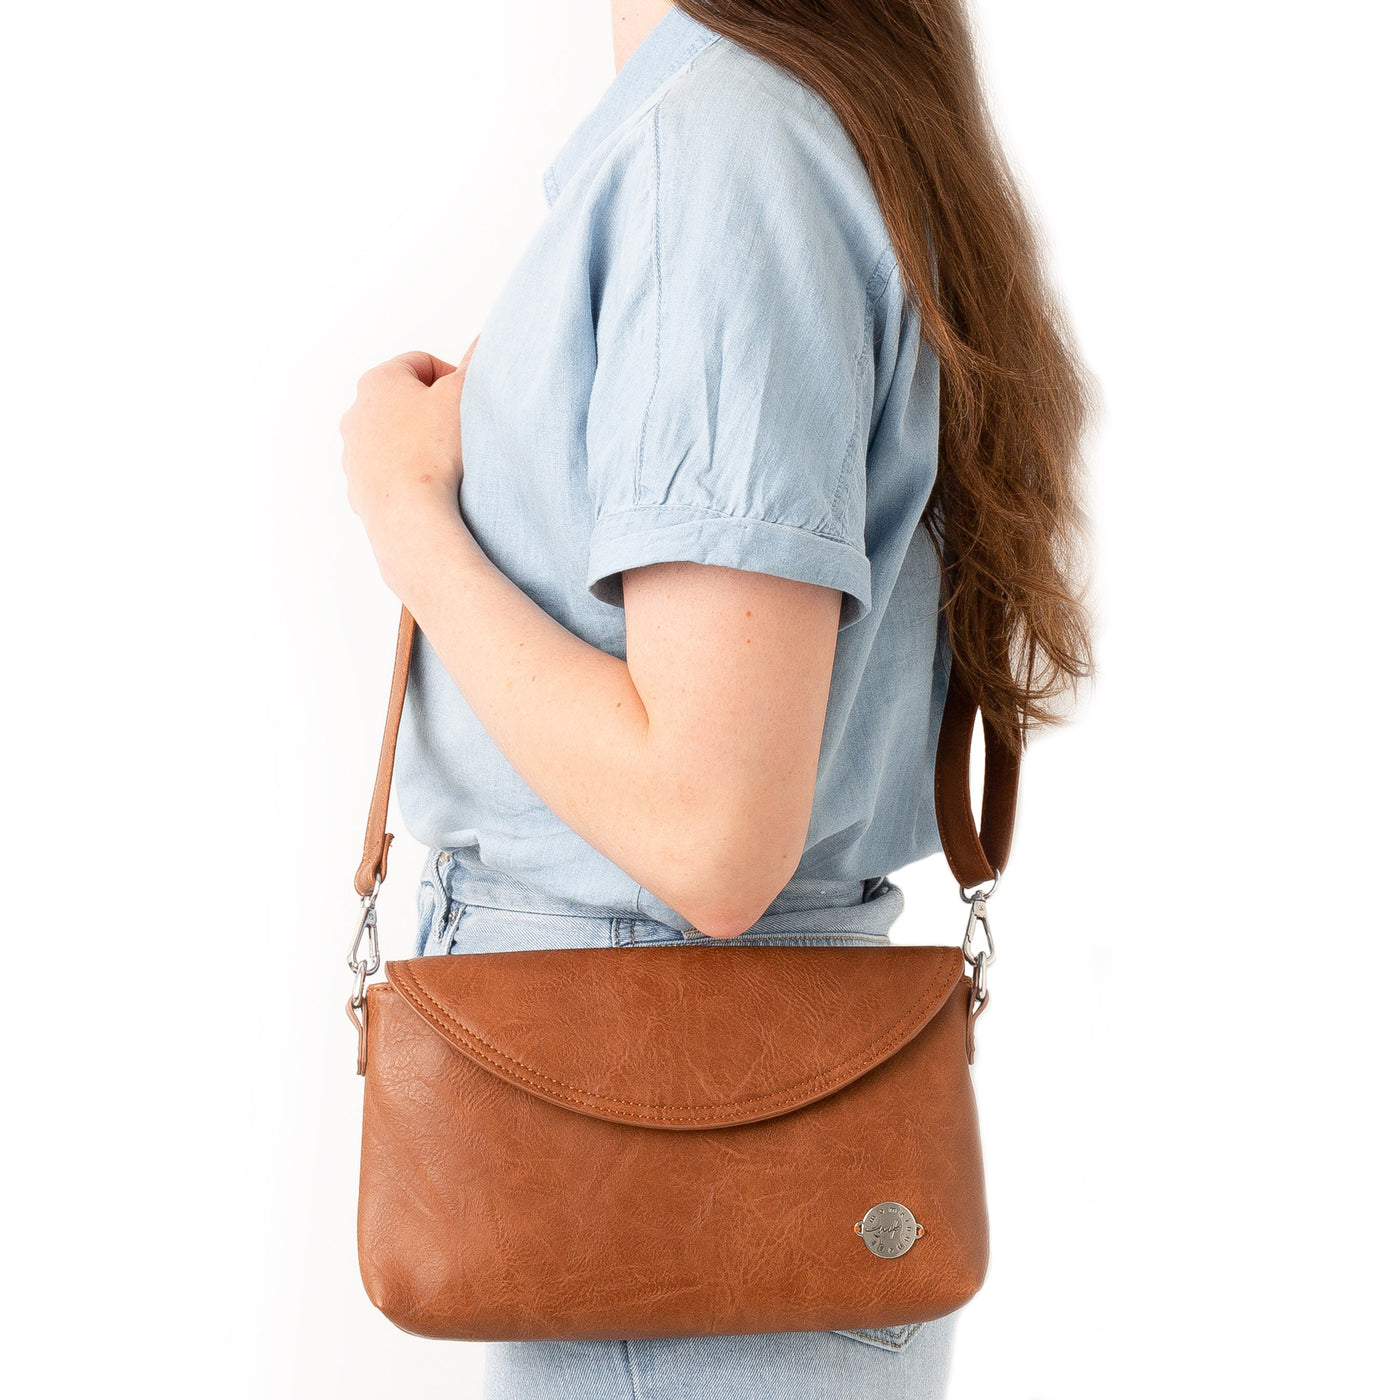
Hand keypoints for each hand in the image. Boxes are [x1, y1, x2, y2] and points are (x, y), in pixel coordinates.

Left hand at [340, 338, 479, 570]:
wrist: (409, 513)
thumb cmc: (432, 451)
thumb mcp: (462, 396)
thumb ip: (473, 364)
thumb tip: (484, 343)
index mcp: (378, 382)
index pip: (421, 363)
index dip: (451, 377)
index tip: (466, 400)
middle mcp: (356, 413)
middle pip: (402, 400)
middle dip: (430, 411)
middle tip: (457, 429)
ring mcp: (353, 452)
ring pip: (392, 437)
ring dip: (416, 443)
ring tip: (444, 461)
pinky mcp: (357, 486)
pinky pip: (387, 471)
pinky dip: (405, 473)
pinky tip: (428, 485)